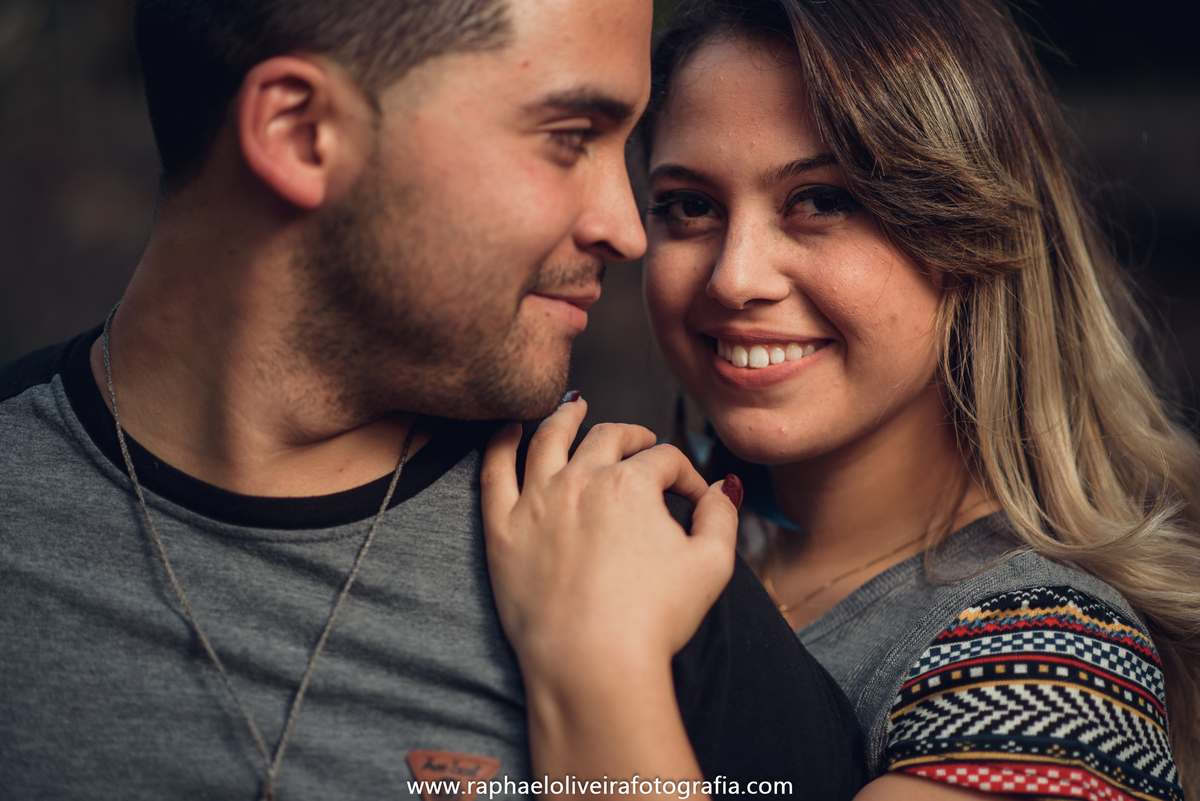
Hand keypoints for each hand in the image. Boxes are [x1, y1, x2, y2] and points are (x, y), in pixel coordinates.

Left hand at [481, 396, 739, 684]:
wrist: (592, 666)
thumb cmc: (653, 621)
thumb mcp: (712, 565)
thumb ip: (722, 516)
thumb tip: (723, 487)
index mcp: (632, 484)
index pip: (664, 460)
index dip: (685, 475)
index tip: (692, 498)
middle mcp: (581, 481)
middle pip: (608, 439)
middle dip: (632, 437)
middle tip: (640, 443)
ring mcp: (536, 502)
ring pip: (548, 439)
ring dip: (565, 416)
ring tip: (573, 407)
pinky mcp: (502, 530)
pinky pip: (494, 471)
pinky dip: (500, 442)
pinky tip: (508, 429)